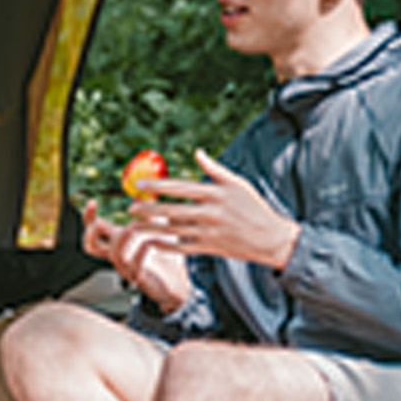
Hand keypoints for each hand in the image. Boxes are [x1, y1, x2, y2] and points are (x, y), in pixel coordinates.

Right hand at [81, 203, 192, 313]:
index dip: (89, 217)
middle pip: (91, 246)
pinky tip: (149, 244)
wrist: (177, 283)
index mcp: (118, 242)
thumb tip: (146, 197)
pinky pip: (134, 265)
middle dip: (91, 232)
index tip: (92, 202)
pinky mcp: (139, 277)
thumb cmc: (166, 257)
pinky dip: (140, 251)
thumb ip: (150, 215)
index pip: (94, 230)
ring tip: (132, 227)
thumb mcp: (158, 229)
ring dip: (122, 239)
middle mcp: (117, 255)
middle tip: (99, 221)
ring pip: (114, 254)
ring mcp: (126, 268)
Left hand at [143, 152, 300, 271]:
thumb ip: (215, 169)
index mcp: (215, 194)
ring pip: (172, 230)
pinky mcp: (210, 248)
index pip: (179, 187)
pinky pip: (182, 247)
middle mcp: (210, 213)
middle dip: (148, 209)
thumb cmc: (255, 208)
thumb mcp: (238, 184)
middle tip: (130, 207)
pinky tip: (151, 242)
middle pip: (171, 210)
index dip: (157, 185)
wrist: (271, 239)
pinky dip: (165, 245)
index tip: (139, 184)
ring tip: (133, 225)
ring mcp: (209, 232)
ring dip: (150, 228)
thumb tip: (197, 152)